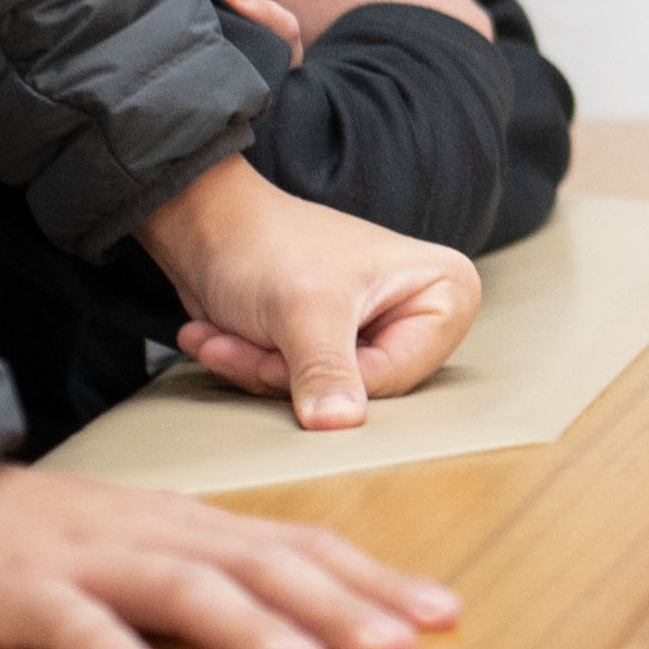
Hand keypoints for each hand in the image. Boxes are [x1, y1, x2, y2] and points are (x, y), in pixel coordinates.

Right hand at [0, 457, 458, 648]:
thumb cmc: (43, 541)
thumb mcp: (143, 551)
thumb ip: (217, 580)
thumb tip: (313, 625)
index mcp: (191, 528)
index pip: (300, 548)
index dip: (372, 581)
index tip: (443, 616)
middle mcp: (154, 535)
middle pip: (261, 565)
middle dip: (339, 608)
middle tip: (406, 648)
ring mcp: (86, 560)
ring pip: (180, 588)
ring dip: (246, 628)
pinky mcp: (15, 593)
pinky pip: (63, 620)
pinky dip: (102, 646)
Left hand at [136, 153, 480, 426]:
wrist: (204, 225)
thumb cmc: (265, 242)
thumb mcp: (303, 309)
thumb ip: (325, 371)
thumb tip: (339, 424)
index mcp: (444, 291)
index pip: (396, 373)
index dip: (329, 377)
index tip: (277, 359)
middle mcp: (418, 312)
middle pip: (357, 387)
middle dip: (283, 373)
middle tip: (239, 345)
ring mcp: (376, 331)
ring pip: (322, 393)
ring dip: (257, 371)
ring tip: (220, 335)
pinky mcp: (335, 346)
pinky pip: (298, 387)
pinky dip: (250, 369)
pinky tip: (218, 338)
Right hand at [276, 0, 492, 48]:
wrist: (405, 68)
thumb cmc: (333, 31)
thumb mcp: (279, 11)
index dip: (288, 1)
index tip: (285, 31)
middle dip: (344, 9)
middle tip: (330, 51)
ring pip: (404, 4)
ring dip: (388, 26)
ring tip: (371, 64)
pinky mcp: (470, 16)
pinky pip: (441, 31)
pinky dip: (425, 47)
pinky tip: (408, 71)